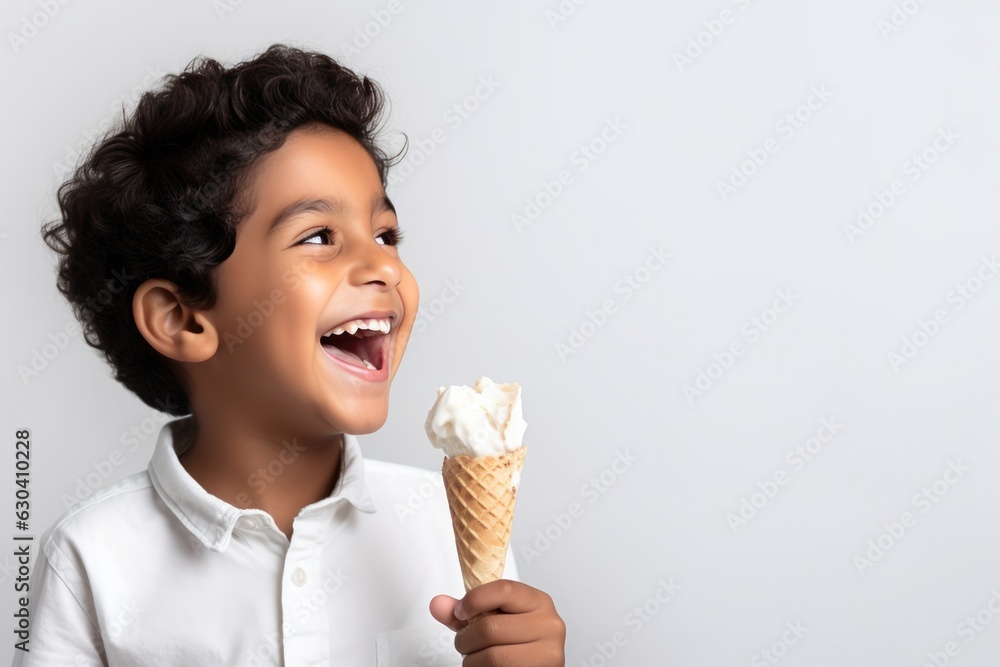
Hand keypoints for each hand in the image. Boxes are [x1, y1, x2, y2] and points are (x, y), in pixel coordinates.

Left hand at [429, 579, 565, 665]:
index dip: (474, 600)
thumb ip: (465, 612)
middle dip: (466, 639)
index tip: (460, 611)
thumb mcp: (493, 620)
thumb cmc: (515, 643)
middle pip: (491, 627)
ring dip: (472, 661)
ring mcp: (549, 653)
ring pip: (493, 657)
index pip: (504, 590)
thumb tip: (437, 604)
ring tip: (476, 659)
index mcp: (538, 602)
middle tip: (465, 643)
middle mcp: (549, 625)